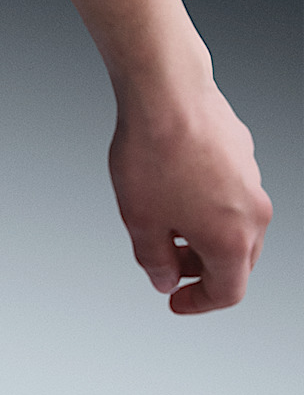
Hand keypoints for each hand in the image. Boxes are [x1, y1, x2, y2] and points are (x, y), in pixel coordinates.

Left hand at [108, 73, 272, 313]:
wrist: (165, 91)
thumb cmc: (153, 154)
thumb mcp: (140, 220)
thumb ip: (154, 259)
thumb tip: (164, 279)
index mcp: (234, 241)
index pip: (227, 292)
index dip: (198, 303)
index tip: (174, 299)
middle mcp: (254, 213)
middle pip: (236, 260)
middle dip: (201, 268)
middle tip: (167, 262)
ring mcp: (252, 179)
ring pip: (235, 223)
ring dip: (203, 233)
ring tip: (165, 219)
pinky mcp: (243, 151)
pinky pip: (228, 189)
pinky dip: (206, 200)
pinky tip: (173, 182)